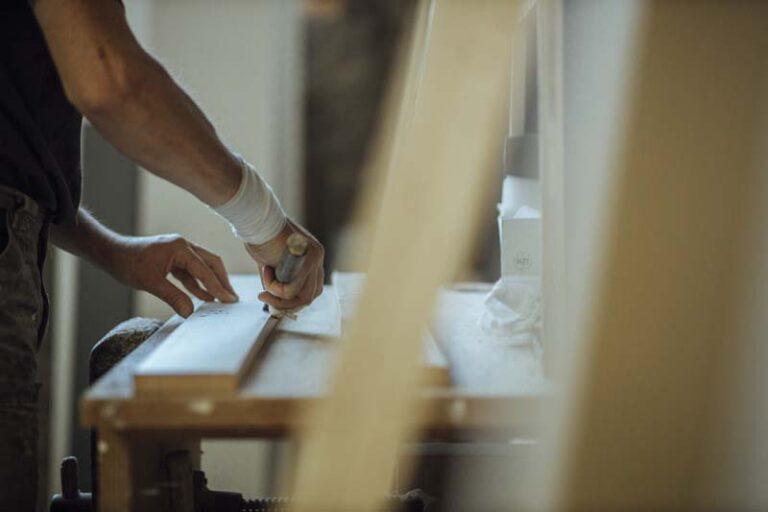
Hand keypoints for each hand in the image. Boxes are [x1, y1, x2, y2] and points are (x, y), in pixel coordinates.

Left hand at [106, 234, 237, 316]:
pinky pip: (190, 271)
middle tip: (231, 297)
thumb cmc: (128, 264)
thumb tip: (190, 312)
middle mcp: (183, 246)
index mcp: (180, 248)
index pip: (204, 270)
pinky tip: (203, 296)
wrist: (111, 253)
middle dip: (221, 281)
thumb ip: (173, 297)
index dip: (218, 286)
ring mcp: (178, 251)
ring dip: (210, 282)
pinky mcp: (173, 258)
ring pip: (201, 267)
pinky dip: (197, 283)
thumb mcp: (151, 283)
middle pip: (210, 263)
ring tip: (221, 298)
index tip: (229, 299)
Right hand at [245, 219, 323, 309]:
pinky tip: (266, 268)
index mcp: (313, 257)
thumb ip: (279, 281)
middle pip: (310, 296)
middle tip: (264, 297)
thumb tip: (276, 302)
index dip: (291, 299)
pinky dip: (274, 287)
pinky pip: (292, 289)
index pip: (311, 289)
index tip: (270, 296)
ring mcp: (315, 258)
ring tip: (264, 276)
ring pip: (302, 296)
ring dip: (278, 295)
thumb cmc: (260, 238)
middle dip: (285, 303)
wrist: (257, 219)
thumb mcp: (273, 265)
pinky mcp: (306, 259)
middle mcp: (318, 257)